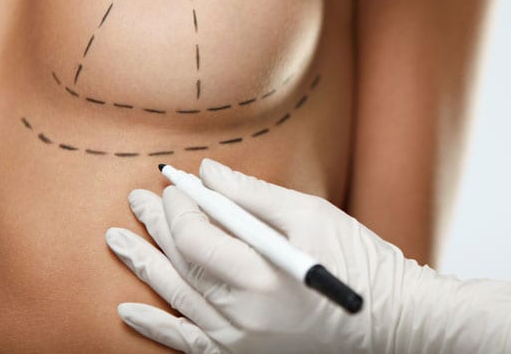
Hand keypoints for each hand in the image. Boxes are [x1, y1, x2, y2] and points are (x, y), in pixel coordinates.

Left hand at [106, 159, 510, 352]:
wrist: (392, 322)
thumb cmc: (359, 260)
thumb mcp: (309, 214)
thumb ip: (251, 195)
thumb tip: (208, 173)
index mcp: (259, 276)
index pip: (194, 238)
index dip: (179, 206)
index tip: (175, 182)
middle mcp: (242, 315)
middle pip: (180, 264)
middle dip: (157, 226)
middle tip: (135, 200)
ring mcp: (241, 342)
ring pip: (176, 298)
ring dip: (145, 265)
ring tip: (118, 240)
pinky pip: (187, 342)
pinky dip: (156, 326)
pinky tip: (129, 310)